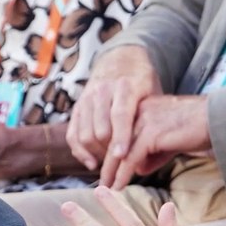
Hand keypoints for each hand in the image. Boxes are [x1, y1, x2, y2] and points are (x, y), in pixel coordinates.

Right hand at [67, 46, 159, 172]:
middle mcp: (102, 91)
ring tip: (110, 162)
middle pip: (99, 130)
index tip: (121, 156)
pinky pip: (72, 135)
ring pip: (84, 135)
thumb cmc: (142, 83)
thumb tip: (144, 160)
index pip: (120, 115)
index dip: (120, 137)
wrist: (120, 60)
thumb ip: (150, 121)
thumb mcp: (153, 95)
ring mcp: (86, 99)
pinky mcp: (77, 107)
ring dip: (96, 153)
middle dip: (109, 151)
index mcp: (125, 87)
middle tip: (122, 164)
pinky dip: (79, 152)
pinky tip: (92, 162)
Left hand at [103, 95, 211, 189]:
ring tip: (106, 188)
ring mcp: (144, 121)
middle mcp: (138, 111)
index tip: (105, 169)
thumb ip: (152, 152)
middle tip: (100, 182)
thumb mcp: (168, 140)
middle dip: (106, 164)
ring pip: (120, 150)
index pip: (117, 132)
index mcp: (140, 107)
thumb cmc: (198, 129)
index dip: (110, 152)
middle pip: (114, 141)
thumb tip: (138, 170)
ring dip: (111, 172)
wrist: (219, 120)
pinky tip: (119, 185)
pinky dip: (124, 174)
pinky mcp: (151, 133)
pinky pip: (131, 158)